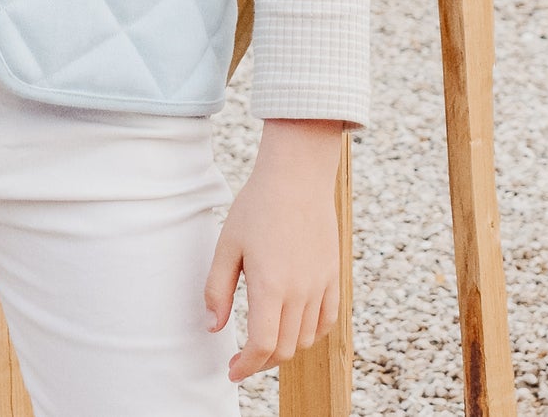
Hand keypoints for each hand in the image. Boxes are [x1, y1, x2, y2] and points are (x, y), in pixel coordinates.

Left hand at [203, 119, 342, 382]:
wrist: (296, 178)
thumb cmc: (257, 207)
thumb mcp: (227, 245)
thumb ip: (217, 289)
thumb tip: (213, 327)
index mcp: (271, 286)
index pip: (263, 346)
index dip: (247, 366)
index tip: (232, 370)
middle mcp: (301, 292)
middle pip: (284, 349)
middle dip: (262, 361)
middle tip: (242, 357)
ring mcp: (321, 286)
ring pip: (305, 338)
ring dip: (284, 347)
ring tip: (263, 338)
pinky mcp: (333, 277)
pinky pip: (326, 321)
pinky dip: (309, 333)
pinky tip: (292, 325)